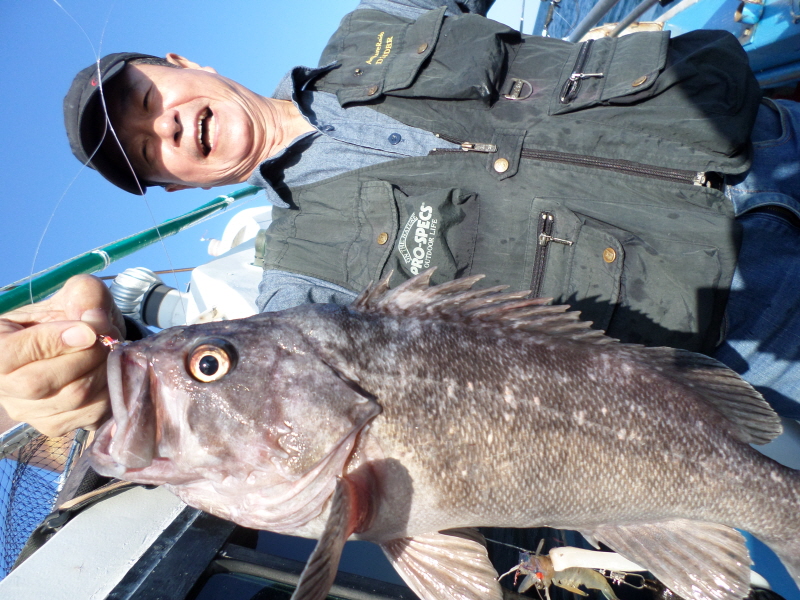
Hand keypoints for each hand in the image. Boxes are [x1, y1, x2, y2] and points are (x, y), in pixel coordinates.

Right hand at [0, 275, 124, 436]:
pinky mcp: (56, 425)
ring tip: (110, 351)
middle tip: (106, 338)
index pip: (7, 355)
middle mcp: (2, 384)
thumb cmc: (75, 315)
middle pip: (37, 382)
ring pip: (71, 398)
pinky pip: (91, 412)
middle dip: (84, 356)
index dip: (50, 342)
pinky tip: (109, 370)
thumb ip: (83, 295)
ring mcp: (27, 410)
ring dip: (103, 370)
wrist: (90, 342)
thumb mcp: (77, 293)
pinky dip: (111, 388)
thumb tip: (91, 326)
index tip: (88, 330)